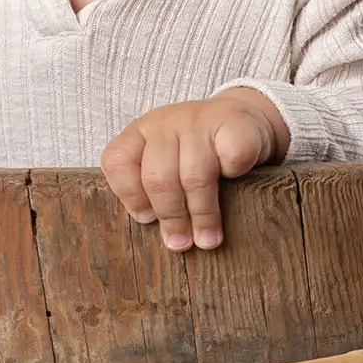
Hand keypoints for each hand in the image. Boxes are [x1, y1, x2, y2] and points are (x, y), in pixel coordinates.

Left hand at [100, 89, 288, 250]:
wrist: (245, 119)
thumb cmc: (201, 154)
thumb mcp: (169, 166)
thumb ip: (155, 192)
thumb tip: (168, 239)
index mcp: (139, 133)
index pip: (117, 161)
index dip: (131, 196)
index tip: (148, 220)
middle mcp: (165, 123)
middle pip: (157, 176)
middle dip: (170, 216)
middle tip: (181, 243)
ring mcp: (199, 121)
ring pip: (194, 175)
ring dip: (202, 213)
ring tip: (207, 239)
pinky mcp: (234, 123)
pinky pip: (231, 160)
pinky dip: (233, 178)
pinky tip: (235, 184)